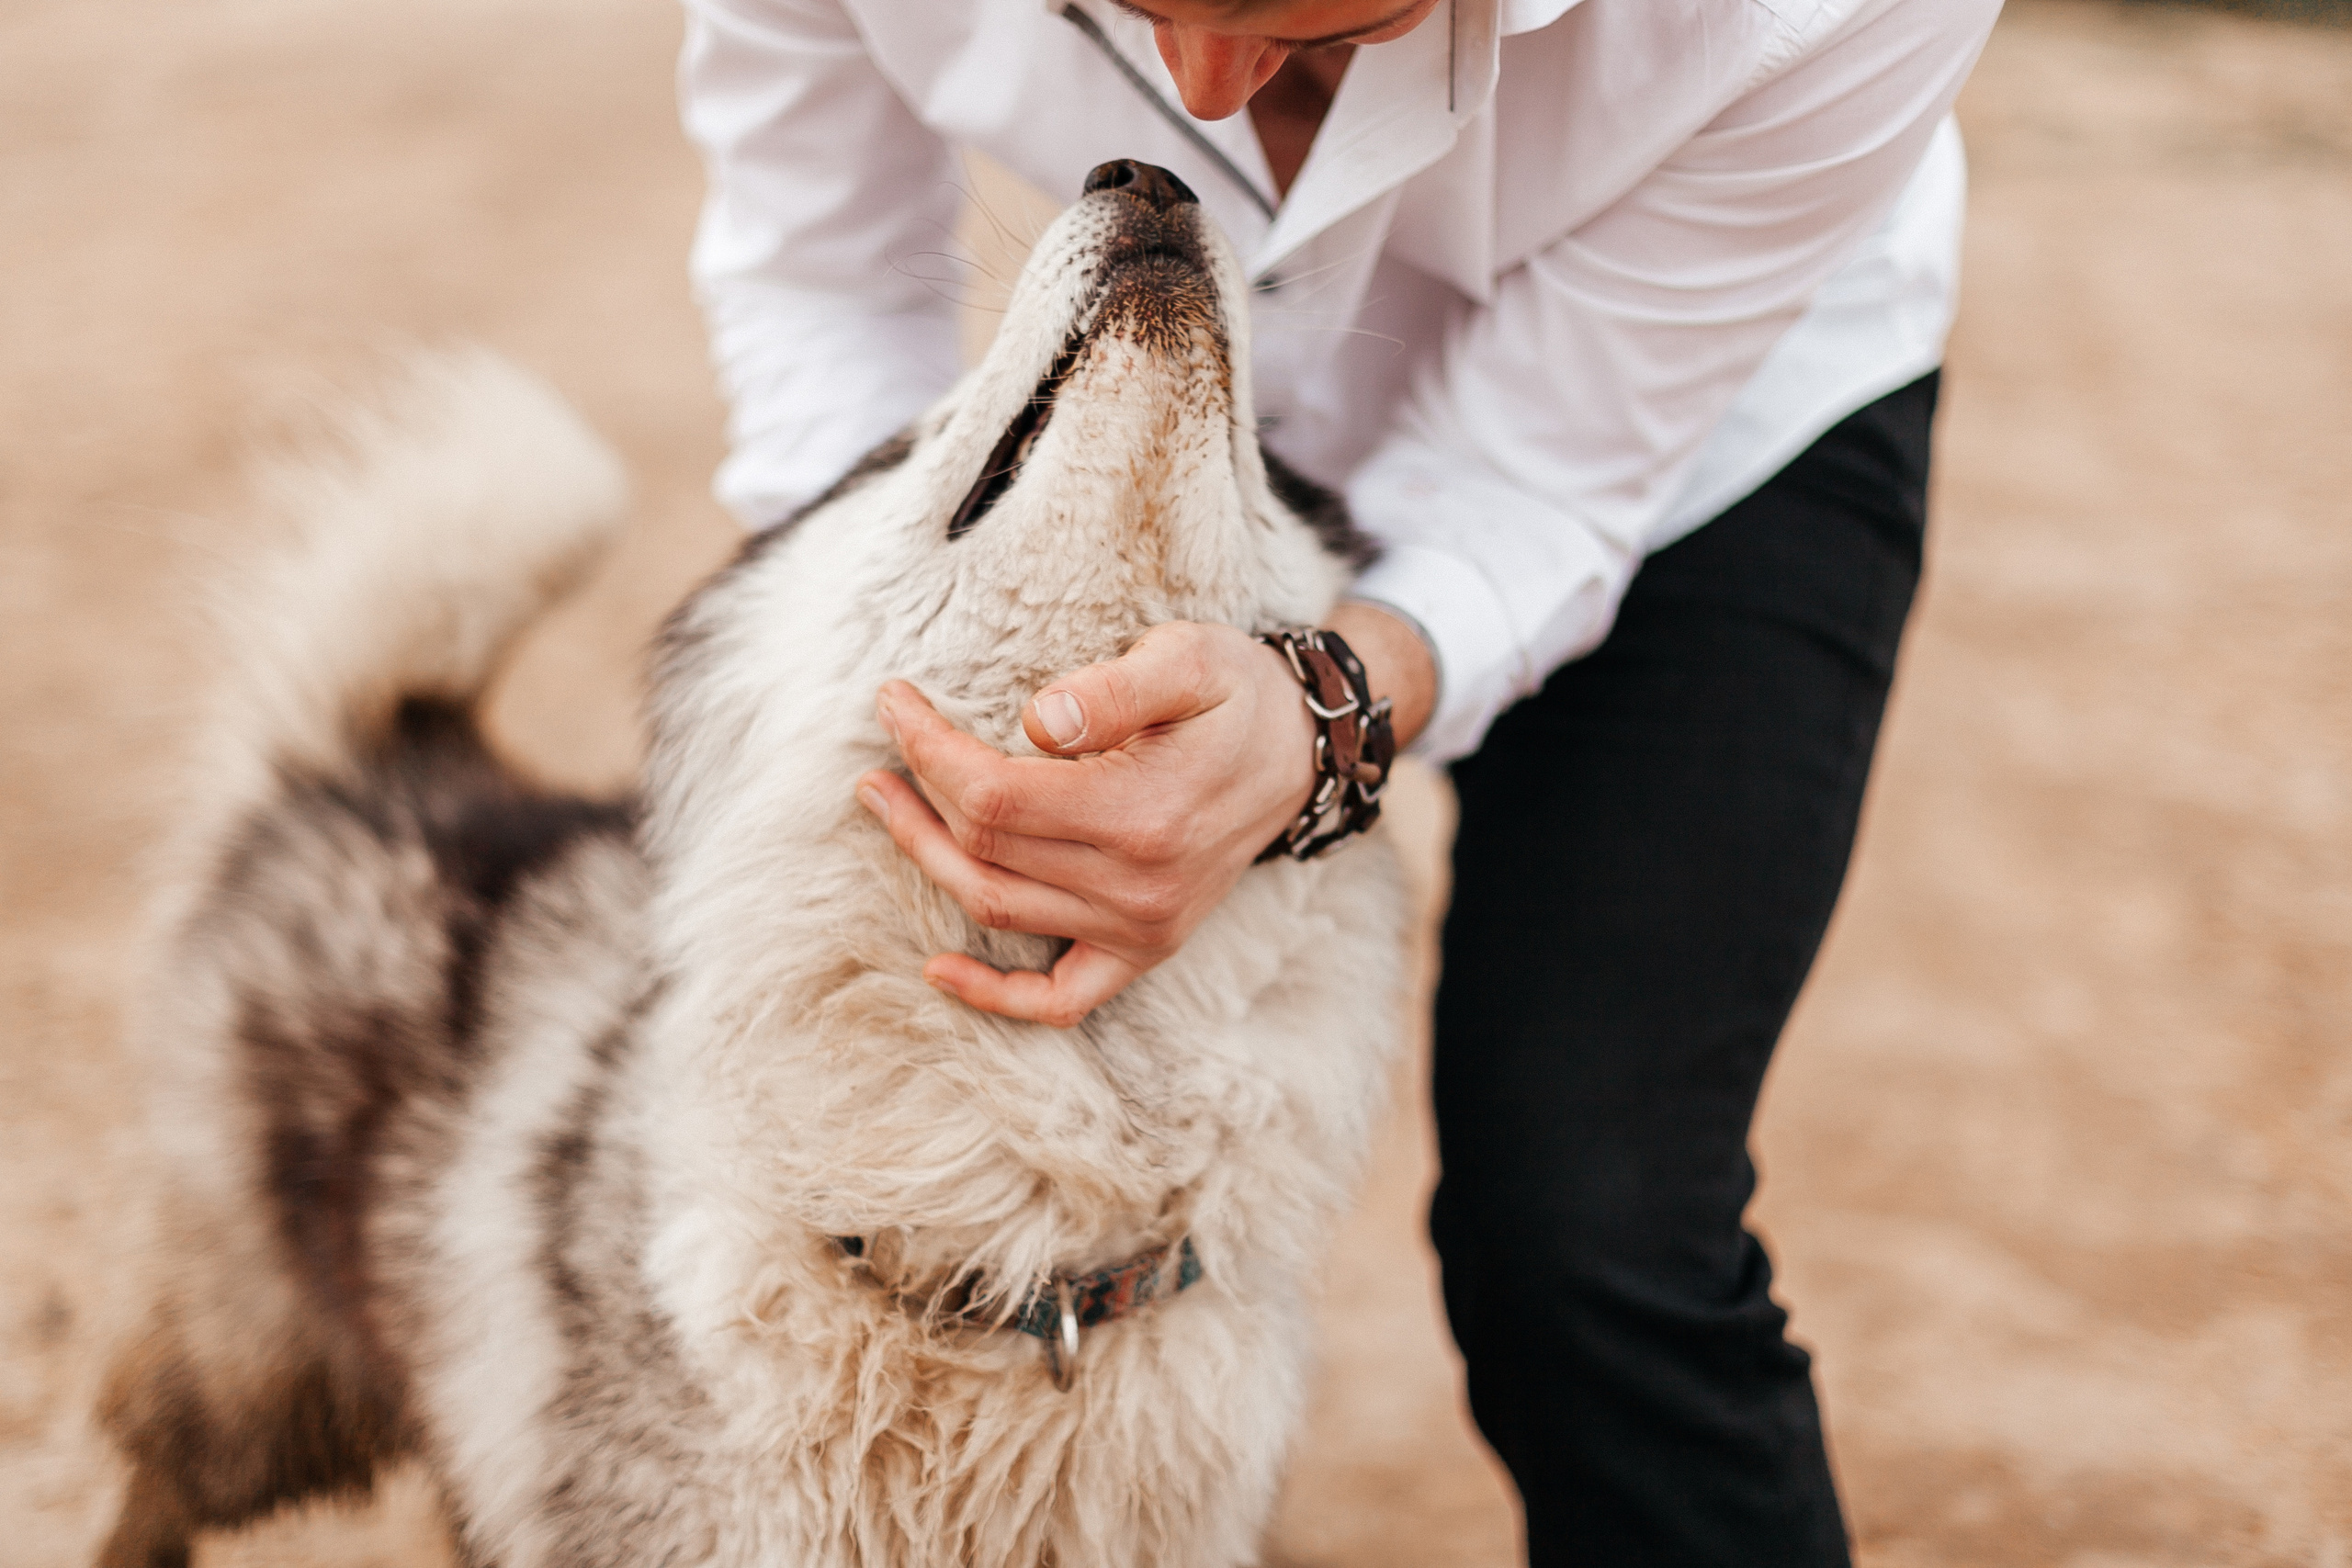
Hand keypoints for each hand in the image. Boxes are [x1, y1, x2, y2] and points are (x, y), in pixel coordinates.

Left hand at [856, 621, 1316, 1027]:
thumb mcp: (1188, 659)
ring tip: (887, 804)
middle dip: (915, 798)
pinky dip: (994, 995)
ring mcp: (1142, 928)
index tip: (895, 702)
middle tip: (879, 751)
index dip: (928, 751)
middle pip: (983, 853)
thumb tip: (1037, 720)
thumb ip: (1115, 688)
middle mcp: (1139, 887)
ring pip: (997, 909)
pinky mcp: (1144, 950)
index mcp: (1142, 813)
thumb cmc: (1235, 693)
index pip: (993, 796)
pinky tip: (938, 968)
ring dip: (928, 859)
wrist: (1300, 752)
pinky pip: (1059, 999)